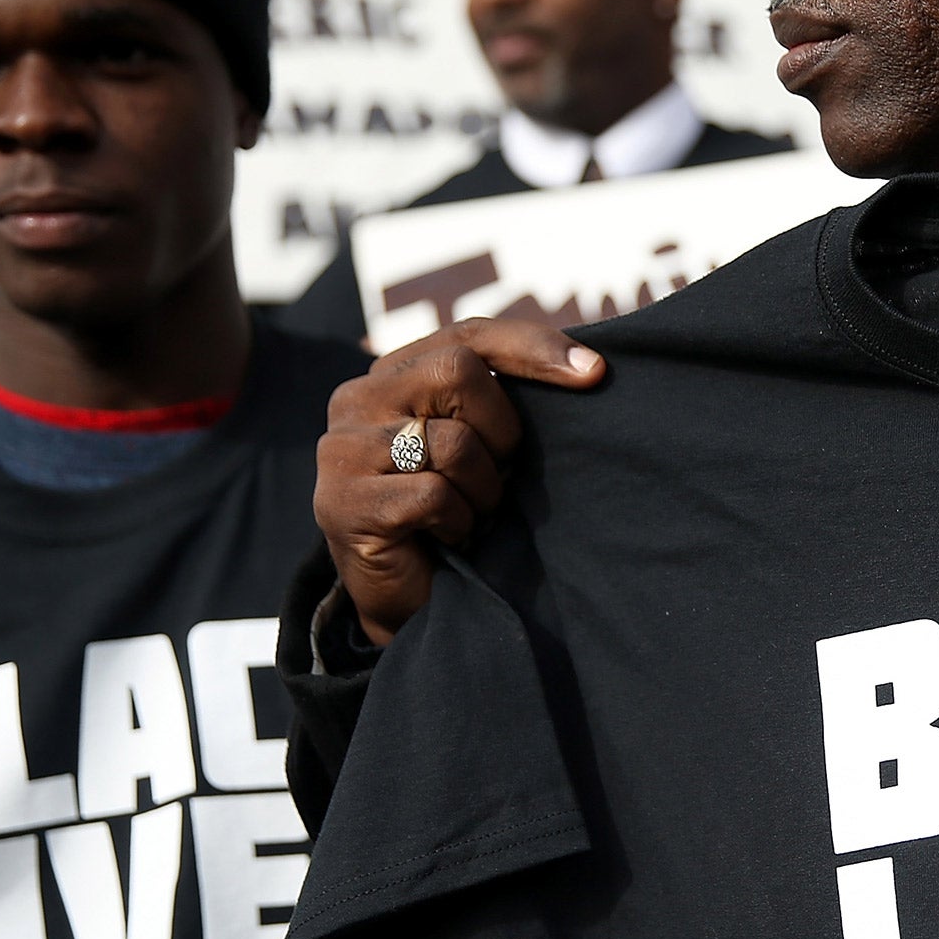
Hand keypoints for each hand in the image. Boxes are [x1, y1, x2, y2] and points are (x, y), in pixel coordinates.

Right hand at [316, 319, 605, 644]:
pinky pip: (435, 495)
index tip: (596, 372)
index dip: (533, 348)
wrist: (407, 602)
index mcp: (391, 374)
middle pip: (458, 372)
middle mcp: (356, 399)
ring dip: (482, 491)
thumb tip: (588, 366)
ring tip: (469, 514)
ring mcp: (341, 450)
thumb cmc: (451, 515)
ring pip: (453, 442)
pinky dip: (459, 522)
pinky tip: (449, 536)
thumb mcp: (479, 446)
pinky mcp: (343, 502)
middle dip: (501, 430)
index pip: (469, 335)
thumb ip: (499, 399)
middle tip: (499, 476)